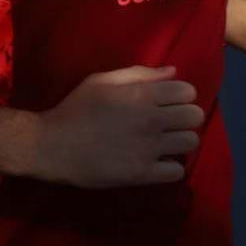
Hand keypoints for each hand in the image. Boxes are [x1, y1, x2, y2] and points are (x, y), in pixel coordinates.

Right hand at [39, 66, 202, 187]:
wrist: (51, 145)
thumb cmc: (74, 109)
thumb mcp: (98, 82)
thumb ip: (137, 74)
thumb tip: (172, 72)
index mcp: (140, 95)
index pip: (188, 92)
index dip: (179, 95)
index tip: (165, 102)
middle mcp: (150, 120)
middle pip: (195, 116)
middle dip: (183, 117)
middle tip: (166, 122)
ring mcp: (148, 148)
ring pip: (191, 142)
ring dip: (178, 141)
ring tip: (161, 142)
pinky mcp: (143, 173)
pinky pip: (177, 171)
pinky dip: (169, 167)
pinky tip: (154, 161)